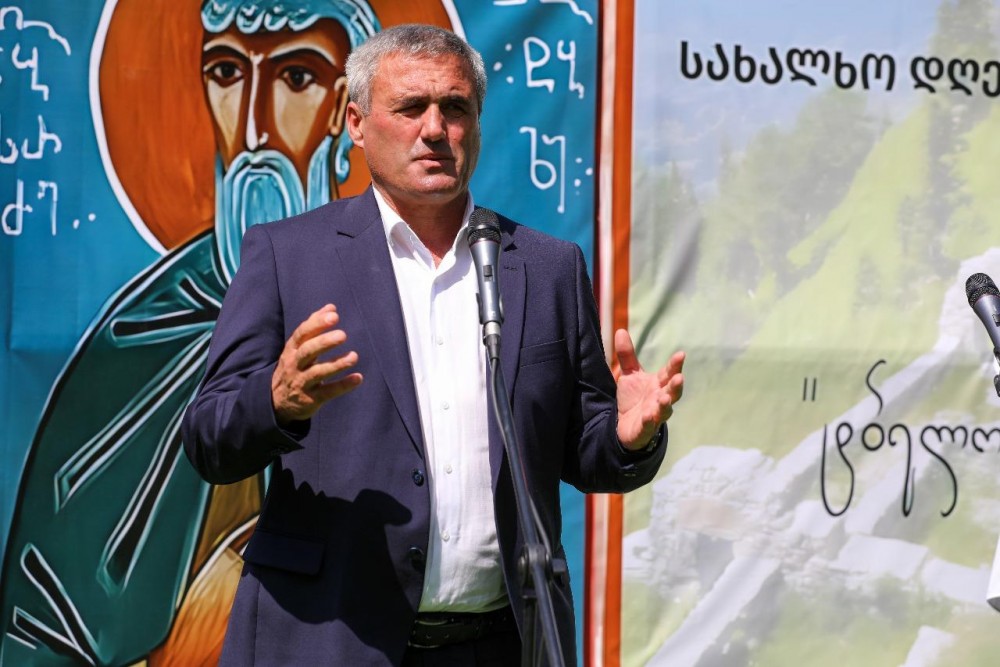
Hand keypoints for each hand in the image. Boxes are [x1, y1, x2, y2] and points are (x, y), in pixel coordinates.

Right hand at [271, 304, 362, 424]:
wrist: (277, 402)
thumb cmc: (294, 367)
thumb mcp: (298, 347)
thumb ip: (314, 327)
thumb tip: (330, 307)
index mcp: (292, 349)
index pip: (302, 334)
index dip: (317, 324)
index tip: (334, 315)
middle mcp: (295, 365)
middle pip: (307, 351)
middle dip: (324, 342)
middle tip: (343, 335)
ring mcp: (302, 382)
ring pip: (318, 373)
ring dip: (337, 364)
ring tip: (354, 356)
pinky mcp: (311, 399)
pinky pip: (328, 392)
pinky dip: (343, 385)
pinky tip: (358, 378)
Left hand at [614, 329, 684, 449]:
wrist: (626, 425)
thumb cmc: (633, 398)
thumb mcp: (629, 375)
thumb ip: (627, 355)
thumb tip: (620, 330)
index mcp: (659, 384)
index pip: (668, 372)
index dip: (675, 364)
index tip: (681, 354)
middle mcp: (660, 399)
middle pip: (673, 392)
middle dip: (676, 385)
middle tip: (679, 377)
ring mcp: (655, 415)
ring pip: (664, 411)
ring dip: (665, 405)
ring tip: (663, 398)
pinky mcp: (645, 429)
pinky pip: (649, 426)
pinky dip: (649, 421)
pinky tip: (647, 415)